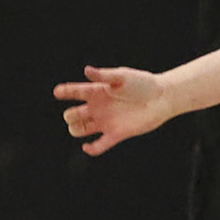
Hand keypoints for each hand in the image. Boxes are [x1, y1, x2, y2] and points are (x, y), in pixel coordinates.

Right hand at [54, 66, 170, 156]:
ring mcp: (105, 121)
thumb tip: (86, 70)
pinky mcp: (116, 134)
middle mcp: (98, 107)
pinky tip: (87, 147)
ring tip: (80, 127)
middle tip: (78, 113)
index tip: (58, 92)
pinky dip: (91, 149)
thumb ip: (104, 76)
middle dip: (71, 116)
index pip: (74, 92)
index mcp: (97, 91)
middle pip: (73, 115)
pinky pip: (99, 145)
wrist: (161, 98)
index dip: (64, 92)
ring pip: (80, 130)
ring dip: (76, 130)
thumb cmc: (142, 83)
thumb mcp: (122, 77)